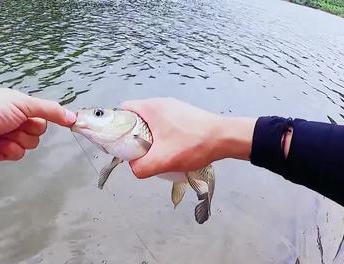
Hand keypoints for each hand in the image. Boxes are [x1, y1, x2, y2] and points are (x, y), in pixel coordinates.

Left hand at [0, 88, 75, 165]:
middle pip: (38, 132)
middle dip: (27, 129)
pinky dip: (9, 149)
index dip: (41, 119)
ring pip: (30, 144)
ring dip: (17, 139)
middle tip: (12, 124)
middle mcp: (17, 121)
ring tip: (2, 134)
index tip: (40, 120)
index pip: (43, 116)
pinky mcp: (3, 152)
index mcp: (20, 106)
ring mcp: (10, 137)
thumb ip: (49, 110)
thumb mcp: (23, 104)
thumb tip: (73, 116)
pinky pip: (18, 154)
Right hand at [120, 98, 255, 177]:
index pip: (122, 109)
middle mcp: (160, 103)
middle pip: (135, 117)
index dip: (116, 125)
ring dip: (148, 138)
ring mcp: (174, 108)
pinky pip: (164, 124)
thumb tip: (134, 169)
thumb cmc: (194, 144)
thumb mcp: (162, 160)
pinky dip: (162, 136)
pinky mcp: (184, 115)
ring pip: (150, 122)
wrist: (227, 138)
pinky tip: (170, 150)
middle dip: (132, 135)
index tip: (118, 142)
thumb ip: (141, 168)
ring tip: (154, 153)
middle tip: (137, 152)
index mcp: (151, 107)